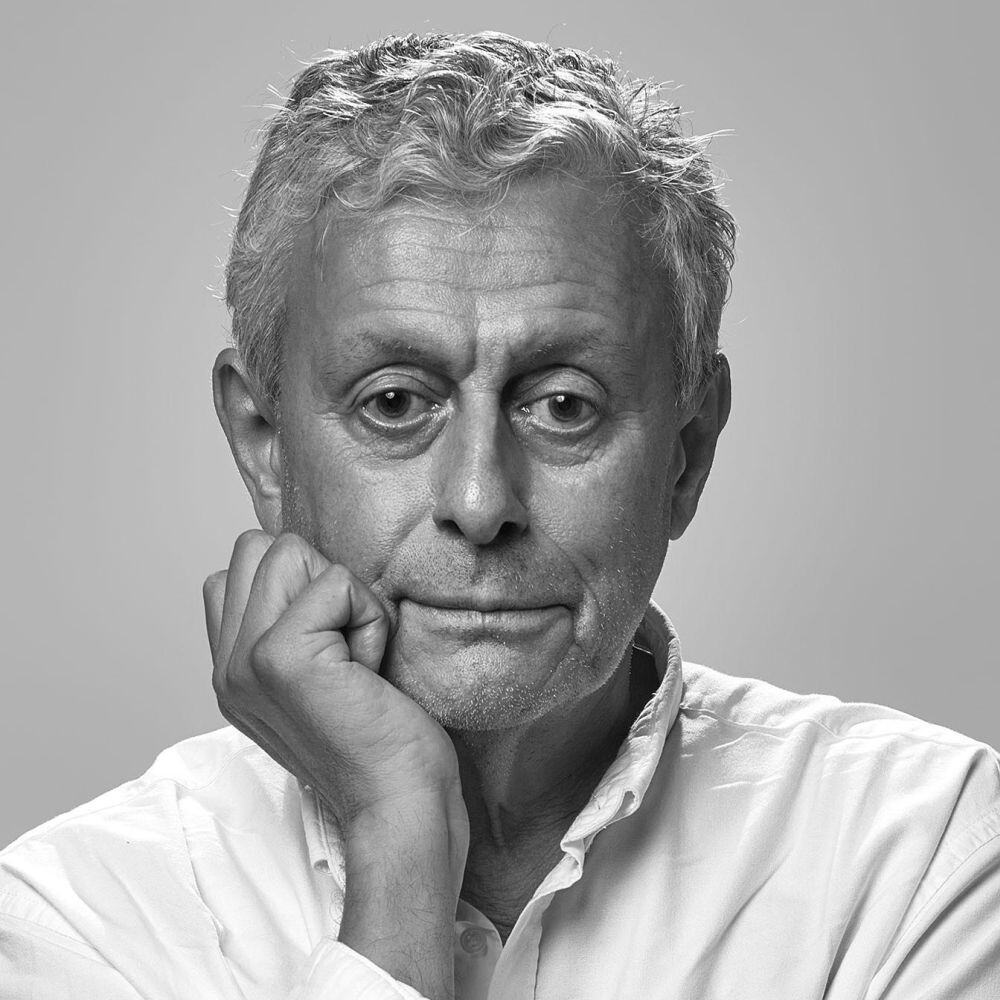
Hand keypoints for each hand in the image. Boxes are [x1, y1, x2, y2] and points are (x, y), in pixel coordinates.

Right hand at [204, 530, 467, 996]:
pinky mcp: (280, 658)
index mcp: (231, 669)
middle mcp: (226, 665)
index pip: (240, 567)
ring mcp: (246, 660)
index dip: (301, 586)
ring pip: (289, 552)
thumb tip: (307, 565)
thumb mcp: (318, 680)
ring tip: (357, 657)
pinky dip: (369, 616)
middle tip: (346, 647)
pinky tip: (370, 669)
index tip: (332, 647)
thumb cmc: (380, 742)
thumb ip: (289, 627)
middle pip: (259, 547)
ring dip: (345, 597)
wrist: (399, 804)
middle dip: (318, 580)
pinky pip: (335, 582)